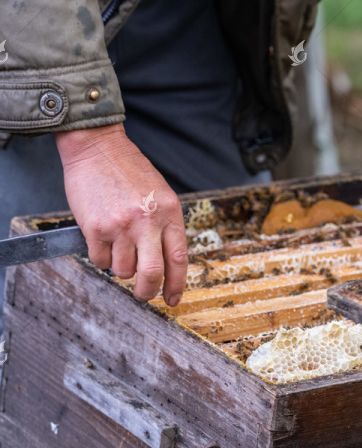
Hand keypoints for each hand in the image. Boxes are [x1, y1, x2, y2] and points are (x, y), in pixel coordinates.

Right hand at [55, 124, 186, 304]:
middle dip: (148, 292)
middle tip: (144, 295)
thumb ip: (165, 225)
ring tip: (119, 251)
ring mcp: (121, 226)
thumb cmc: (130, 171)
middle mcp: (148, 221)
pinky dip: (101, 259)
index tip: (173, 299)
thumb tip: (165, 261)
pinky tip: (102, 242)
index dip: (177, 285)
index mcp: (170, 213)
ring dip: (121, 269)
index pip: (179, 259)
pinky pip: (100, 260)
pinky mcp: (96, 228)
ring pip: (123, 270)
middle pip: (152, 273)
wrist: (98, 148)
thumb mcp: (161, 195)